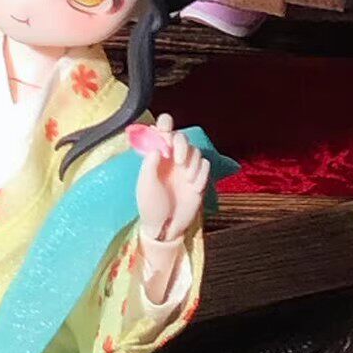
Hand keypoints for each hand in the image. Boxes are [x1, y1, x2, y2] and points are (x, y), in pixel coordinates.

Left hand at [131, 114, 209, 244]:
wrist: (167, 227)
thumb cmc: (151, 205)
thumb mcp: (146, 184)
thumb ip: (150, 164)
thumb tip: (156, 147)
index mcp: (156, 156)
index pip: (161, 130)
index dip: (165, 125)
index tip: (166, 132)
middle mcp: (172, 159)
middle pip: (182, 137)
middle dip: (182, 145)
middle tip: (178, 160)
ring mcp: (186, 168)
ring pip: (196, 151)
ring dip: (192, 163)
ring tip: (187, 179)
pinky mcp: (198, 179)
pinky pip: (205, 165)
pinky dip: (201, 174)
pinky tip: (193, 187)